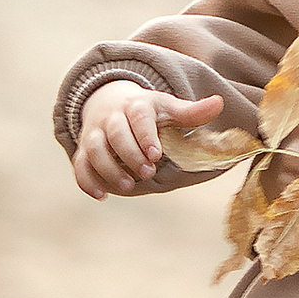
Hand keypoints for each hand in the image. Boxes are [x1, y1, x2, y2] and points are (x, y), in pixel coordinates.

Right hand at [69, 81, 224, 198]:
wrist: (110, 102)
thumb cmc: (147, 112)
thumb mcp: (168, 108)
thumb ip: (191, 112)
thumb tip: (219, 103)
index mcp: (136, 105)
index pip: (139, 117)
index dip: (146, 135)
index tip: (156, 154)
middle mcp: (111, 118)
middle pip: (115, 133)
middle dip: (130, 154)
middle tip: (148, 173)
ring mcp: (95, 133)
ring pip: (94, 149)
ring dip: (108, 169)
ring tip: (128, 186)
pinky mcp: (84, 151)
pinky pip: (79, 165)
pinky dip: (87, 181)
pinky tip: (102, 195)